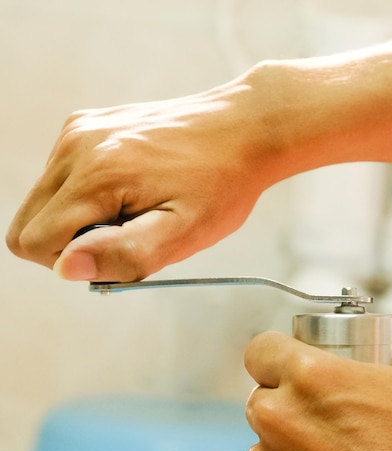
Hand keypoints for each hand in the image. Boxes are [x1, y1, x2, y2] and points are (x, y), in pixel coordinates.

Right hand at [6, 80, 274, 281]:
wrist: (243, 130)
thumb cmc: (221, 184)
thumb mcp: (184, 233)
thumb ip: (125, 254)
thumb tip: (67, 268)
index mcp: (96, 174)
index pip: (35, 242)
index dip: (76, 262)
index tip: (122, 250)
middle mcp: (77, 145)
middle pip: (31, 223)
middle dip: (76, 243)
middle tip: (132, 232)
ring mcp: (79, 130)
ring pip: (45, 202)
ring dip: (85, 219)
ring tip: (139, 209)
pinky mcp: (87, 125)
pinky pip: (64, 178)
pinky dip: (91, 196)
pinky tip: (135, 189)